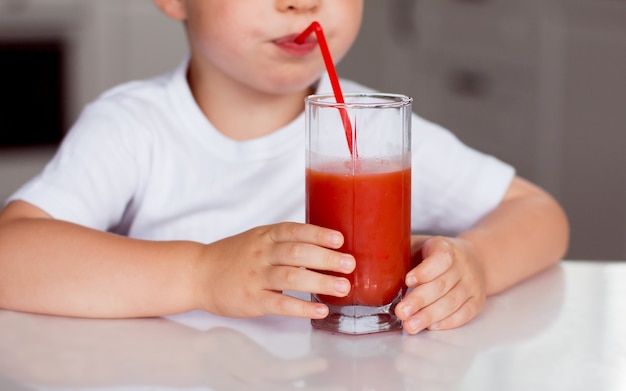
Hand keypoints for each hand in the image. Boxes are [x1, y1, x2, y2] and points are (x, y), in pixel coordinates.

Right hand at [195, 222, 355, 318]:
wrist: (198, 273)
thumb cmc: (234, 256)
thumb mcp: (258, 239)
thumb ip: (286, 241)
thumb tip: (325, 246)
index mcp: (265, 235)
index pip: (294, 230)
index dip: (318, 234)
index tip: (339, 239)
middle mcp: (261, 253)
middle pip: (297, 253)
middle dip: (327, 258)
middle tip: (349, 264)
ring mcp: (255, 276)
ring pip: (292, 276)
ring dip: (320, 281)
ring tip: (343, 287)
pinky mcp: (251, 299)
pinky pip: (280, 303)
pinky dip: (303, 307)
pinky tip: (320, 310)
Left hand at [395, 235, 486, 333]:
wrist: (476, 259)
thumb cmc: (435, 254)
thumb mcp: (420, 245)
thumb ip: (400, 251)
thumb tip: (369, 260)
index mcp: (446, 248)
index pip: (441, 258)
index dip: (425, 271)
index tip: (407, 281)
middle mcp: (463, 266)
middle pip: (443, 285)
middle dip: (420, 300)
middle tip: (401, 312)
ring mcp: (472, 284)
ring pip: (452, 302)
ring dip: (430, 316)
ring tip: (410, 325)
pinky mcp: (477, 301)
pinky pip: (465, 313)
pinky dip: (448, 322)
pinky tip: (431, 327)